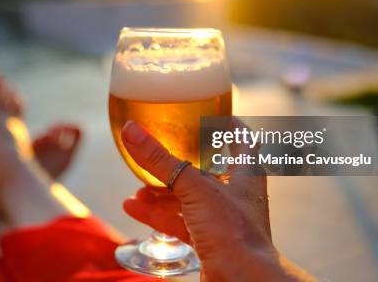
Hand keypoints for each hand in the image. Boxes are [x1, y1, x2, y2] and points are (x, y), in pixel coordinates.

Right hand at [121, 120, 309, 280]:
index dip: (227, 124)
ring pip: (188, 199)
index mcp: (245, 173)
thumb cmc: (233, 232)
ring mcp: (222, 219)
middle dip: (179, 163)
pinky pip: (179, 223)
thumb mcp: (195, 188)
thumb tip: (132, 131)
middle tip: (157, 153)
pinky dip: (158, 216)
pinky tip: (135, 209)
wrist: (242, 280)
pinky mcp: (208, 241)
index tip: (207, 113)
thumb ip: (161, 160)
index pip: (241, 139)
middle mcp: (235, 194)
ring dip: (162, 193)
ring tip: (136, 189)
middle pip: (207, 170)